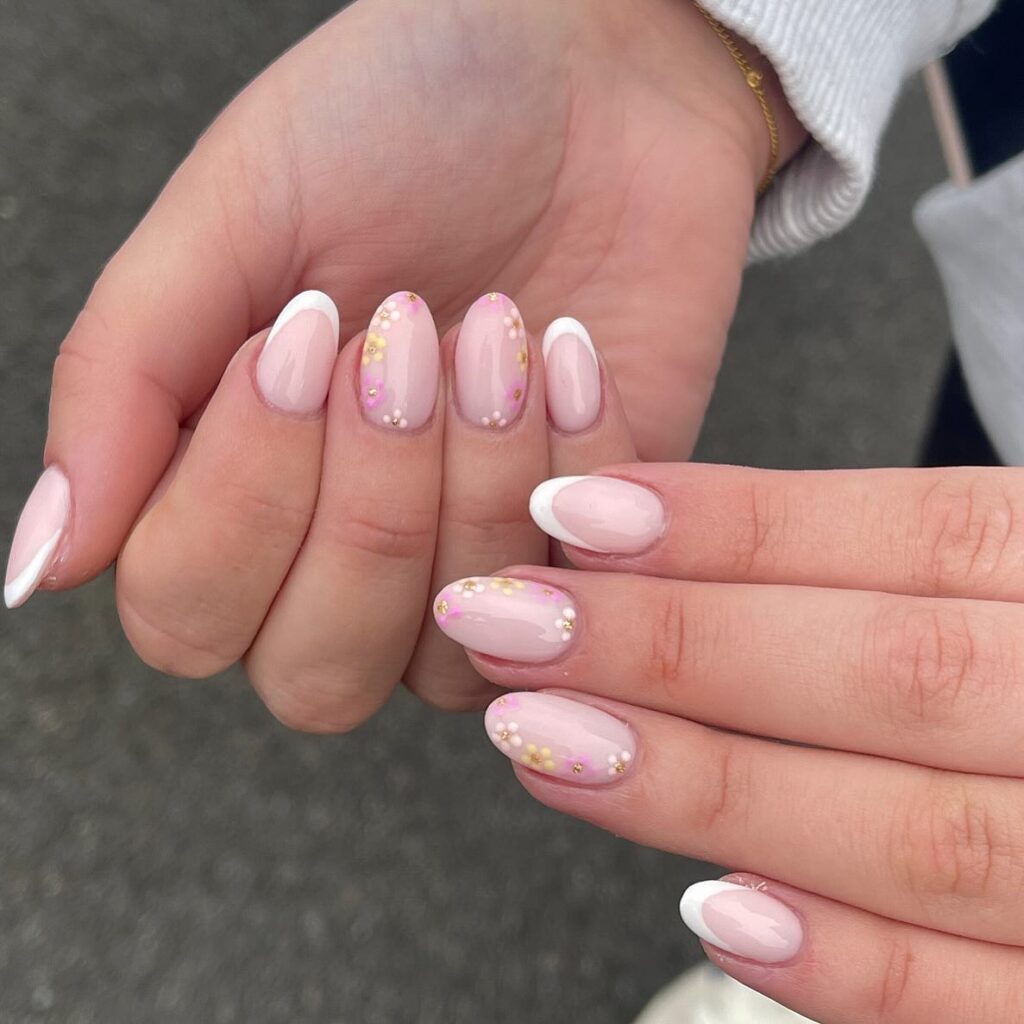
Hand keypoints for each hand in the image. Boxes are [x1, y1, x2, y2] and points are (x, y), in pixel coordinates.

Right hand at [10, 0, 803, 608]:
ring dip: (473, 484)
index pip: (185, 614)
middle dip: (368, 512)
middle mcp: (338, 550)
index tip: (301, 333)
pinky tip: (567, 352)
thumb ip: (123, 382)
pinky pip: (569, 597)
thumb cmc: (404, 122)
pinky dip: (568, 466)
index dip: (244, 498)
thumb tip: (44, 562)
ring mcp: (464, 560)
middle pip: (314, 676)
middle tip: (404, 344)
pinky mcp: (578, 542)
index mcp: (229, 479)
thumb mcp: (237, 212)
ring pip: (444, 656)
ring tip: (496, 331)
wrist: (595, 79)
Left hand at [438, 463, 1023, 1020]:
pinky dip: (856, 967)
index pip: (918, 535)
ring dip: (712, 789)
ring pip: (917, 831)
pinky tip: (717, 916)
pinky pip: (988, 1004)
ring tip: (544, 744)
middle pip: (890, 669)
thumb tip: (665, 537)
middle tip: (502, 621)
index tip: (574, 514)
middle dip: (676, 646)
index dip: (737, 526)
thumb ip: (909, 567)